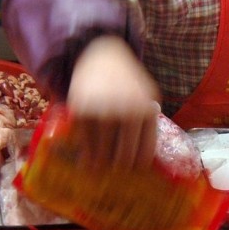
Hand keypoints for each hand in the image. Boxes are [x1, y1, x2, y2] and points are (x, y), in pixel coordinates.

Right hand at [65, 36, 161, 169]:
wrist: (102, 56)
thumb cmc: (126, 82)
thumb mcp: (145, 97)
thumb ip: (146, 123)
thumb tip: (143, 160)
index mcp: (147, 111)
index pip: (145, 153)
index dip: (138, 167)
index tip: (132, 173)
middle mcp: (127, 111)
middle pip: (124, 158)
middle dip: (118, 169)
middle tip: (114, 173)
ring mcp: (103, 111)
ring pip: (102, 153)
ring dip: (100, 165)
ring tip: (98, 169)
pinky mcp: (82, 110)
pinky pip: (84, 142)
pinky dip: (85, 154)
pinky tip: (86, 160)